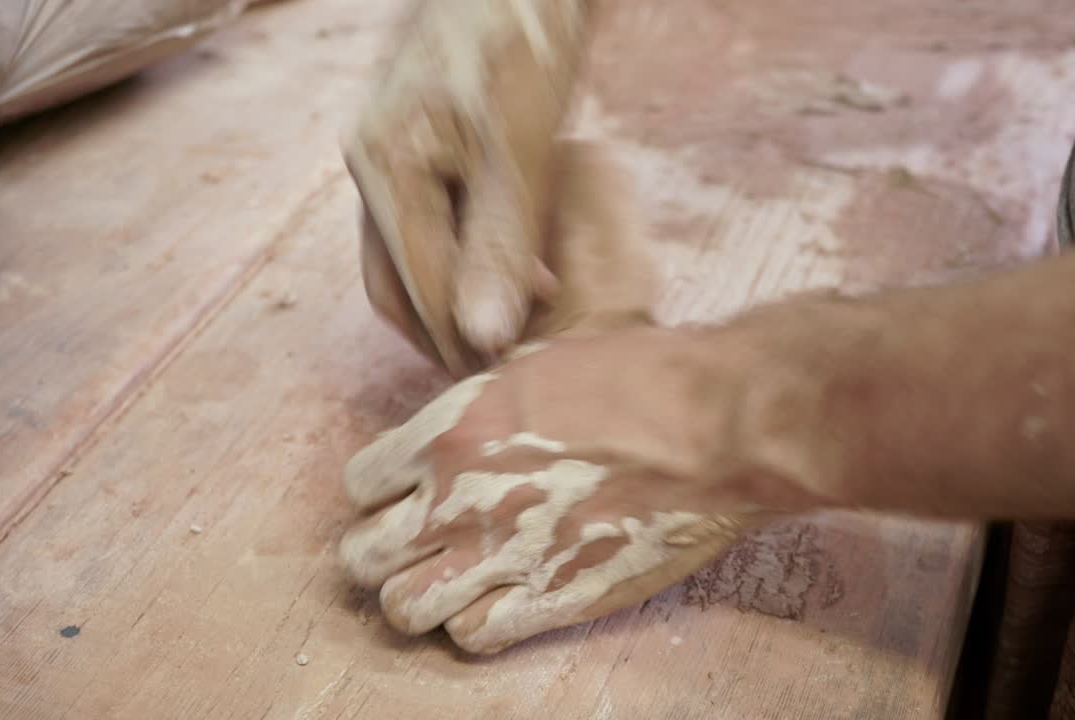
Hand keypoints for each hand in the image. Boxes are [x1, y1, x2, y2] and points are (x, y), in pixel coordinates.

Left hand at [338, 328, 771, 653]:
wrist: (715, 425)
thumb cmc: (640, 379)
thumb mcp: (538, 365)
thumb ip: (482, 409)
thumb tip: (463, 433)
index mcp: (451, 430)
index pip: (359, 484)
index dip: (381, 494)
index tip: (406, 495)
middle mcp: (459, 498)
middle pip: (363, 556)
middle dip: (385, 552)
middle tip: (419, 546)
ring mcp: (502, 556)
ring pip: (403, 609)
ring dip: (422, 597)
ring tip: (454, 582)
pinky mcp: (551, 601)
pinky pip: (471, 637)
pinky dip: (476, 625)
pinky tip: (503, 601)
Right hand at [347, 0, 591, 374]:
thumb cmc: (522, 41)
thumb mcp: (518, 149)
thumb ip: (498, 243)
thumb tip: (481, 336)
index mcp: (384, 169)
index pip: (417, 288)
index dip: (460, 341)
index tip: (503, 378)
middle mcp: (374, 164)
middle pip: (397, 280)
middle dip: (446, 331)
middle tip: (500, 369)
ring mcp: (393, 151)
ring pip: (412, 254)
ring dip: (456, 297)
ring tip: (511, 329)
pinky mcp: (421, 140)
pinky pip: (431, 219)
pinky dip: (465, 256)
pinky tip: (511, 268)